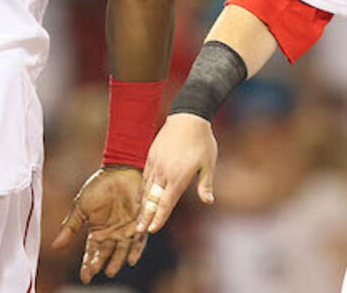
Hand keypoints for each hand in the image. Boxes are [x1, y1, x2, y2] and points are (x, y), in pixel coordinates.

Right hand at [51, 166, 147, 282]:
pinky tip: (132, 259)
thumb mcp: (81, 207)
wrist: (119, 170)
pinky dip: (136, 250)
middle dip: (101, 264)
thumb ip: (70, 228)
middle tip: (96, 270)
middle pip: (106, 254)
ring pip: (122, 251)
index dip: (88, 265)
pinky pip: (139, 240)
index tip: (85, 276)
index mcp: (97, 231)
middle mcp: (112, 234)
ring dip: (117, 261)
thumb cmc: (99, 186)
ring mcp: (126, 230)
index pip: (91, 253)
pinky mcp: (140, 223)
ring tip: (112, 270)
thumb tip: (55, 246)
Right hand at [135, 113, 216, 235]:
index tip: (152, 230)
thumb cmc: (202, 142)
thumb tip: (208, 202)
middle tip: (138, 230)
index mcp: (178, 177)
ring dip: (142, 205)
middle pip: (152, 199)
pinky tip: (141, 197)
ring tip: (138, 218)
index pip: (166, 203)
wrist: (188, 117)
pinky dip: (142, 189)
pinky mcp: (151, 155)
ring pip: (147, 189)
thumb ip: (205, 184)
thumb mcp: (208, 164)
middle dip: (145, 216)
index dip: (159, 217)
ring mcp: (156, 163)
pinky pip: (145, 177)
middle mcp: (164, 172)